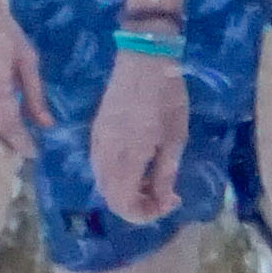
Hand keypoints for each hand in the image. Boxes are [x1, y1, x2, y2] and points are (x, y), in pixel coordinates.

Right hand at [88, 50, 189, 223]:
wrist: (143, 58)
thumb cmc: (167, 96)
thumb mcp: (175, 138)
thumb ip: (165, 173)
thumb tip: (162, 200)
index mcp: (127, 156)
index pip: (123, 203)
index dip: (144, 214)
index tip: (168, 204)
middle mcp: (106, 153)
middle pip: (110, 197)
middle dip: (137, 206)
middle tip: (163, 197)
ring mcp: (98, 141)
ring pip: (103, 182)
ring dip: (126, 192)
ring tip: (153, 182)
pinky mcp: (96, 131)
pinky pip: (100, 166)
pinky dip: (117, 177)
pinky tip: (137, 167)